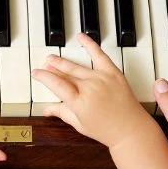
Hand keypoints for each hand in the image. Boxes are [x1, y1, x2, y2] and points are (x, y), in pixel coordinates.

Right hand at [31, 33, 150, 148]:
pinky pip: (99, 55)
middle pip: (65, 73)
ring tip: (53, 57)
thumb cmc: (107, 131)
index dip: (43, 77)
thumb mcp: (79, 124)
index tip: (36, 73)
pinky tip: (81, 37)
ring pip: (77, 66)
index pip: (55, 84)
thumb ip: (62, 112)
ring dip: (63, 61)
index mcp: (78, 102)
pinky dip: (89, 45)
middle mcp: (89, 88)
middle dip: (52, 68)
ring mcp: (101, 79)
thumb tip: (46, 109)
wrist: (131, 129)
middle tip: (44, 65)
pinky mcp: (113, 73)